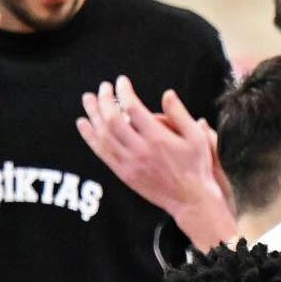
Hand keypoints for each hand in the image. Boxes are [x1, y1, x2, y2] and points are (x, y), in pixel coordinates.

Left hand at [77, 76, 237, 248]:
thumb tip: (166, 94)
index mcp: (158, 139)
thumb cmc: (196, 167)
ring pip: (103, 135)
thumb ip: (180, 114)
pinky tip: (83, 124)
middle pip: (113, 119)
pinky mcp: (124, 173)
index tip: (122, 81)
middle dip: (105, 100)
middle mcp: (141, 151)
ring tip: (88, 99)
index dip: (124, 91)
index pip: (133, 108)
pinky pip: (102, 152)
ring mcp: (130, 164)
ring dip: (93, 114)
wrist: (191, 200)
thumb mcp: (197, 138)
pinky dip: (90, 136)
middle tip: (103, 87)